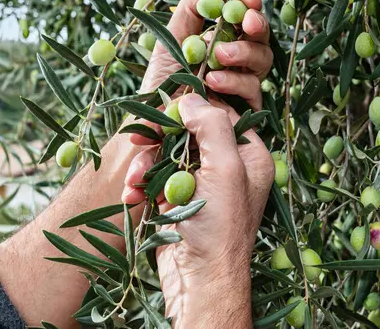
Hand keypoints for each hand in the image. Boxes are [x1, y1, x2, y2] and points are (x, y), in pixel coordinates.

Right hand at [122, 94, 274, 326]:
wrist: (197, 282)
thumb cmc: (219, 229)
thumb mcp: (226, 171)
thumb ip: (213, 127)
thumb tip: (191, 98)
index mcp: (248, 156)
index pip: (220, 114)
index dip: (192, 108)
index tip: (166, 108)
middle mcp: (226, 166)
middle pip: (187, 132)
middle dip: (160, 139)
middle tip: (137, 141)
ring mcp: (199, 182)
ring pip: (166, 153)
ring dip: (144, 165)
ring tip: (133, 182)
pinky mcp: (176, 198)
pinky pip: (154, 177)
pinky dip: (140, 184)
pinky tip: (131, 196)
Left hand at [139, 0, 271, 101]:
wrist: (152, 119)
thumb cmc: (160, 80)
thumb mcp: (171, 38)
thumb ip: (192, 8)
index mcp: (222, 40)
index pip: (245, 16)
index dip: (250, 4)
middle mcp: (236, 61)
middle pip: (261, 37)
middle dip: (256, 25)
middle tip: (247, 22)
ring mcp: (242, 85)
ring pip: (262, 61)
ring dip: (243, 53)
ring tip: (218, 56)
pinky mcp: (244, 110)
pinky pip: (253, 90)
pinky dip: (235, 82)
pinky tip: (214, 81)